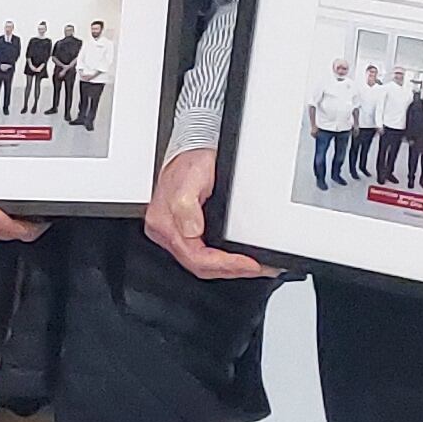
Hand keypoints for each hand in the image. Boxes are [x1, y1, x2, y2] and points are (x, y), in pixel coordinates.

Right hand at [147, 145, 270, 280]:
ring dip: (229, 269)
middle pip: (199, 265)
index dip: (224, 264)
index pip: (194, 256)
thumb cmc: (190, 162)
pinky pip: (205, 255)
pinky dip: (224, 261)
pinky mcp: (187, 232)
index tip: (249, 264)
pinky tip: (239, 259)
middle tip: (257, 268)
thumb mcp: (190, 179)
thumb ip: (185, 206)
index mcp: (164, 223)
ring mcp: (177, 233)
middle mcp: (168, 231)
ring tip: (254, 266)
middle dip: (230, 270)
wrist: (192, 150)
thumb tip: (191, 230)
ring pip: (202, 263)